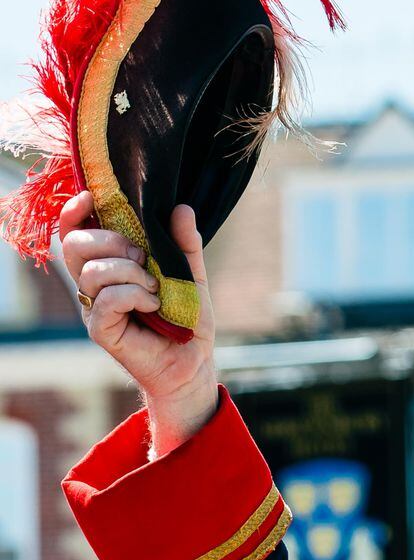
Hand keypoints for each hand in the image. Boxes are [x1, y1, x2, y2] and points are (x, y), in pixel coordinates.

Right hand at [59, 191, 218, 451]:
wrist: (194, 362)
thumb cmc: (187, 320)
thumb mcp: (191, 275)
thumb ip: (184, 244)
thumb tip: (182, 208)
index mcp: (108, 264)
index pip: (74, 233)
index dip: (74, 213)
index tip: (90, 197)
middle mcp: (94, 284)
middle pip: (74, 246)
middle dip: (108, 240)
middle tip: (143, 255)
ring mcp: (94, 307)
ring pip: (91, 272)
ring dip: (128, 271)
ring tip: (154, 286)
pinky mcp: (101, 330)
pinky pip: (106, 299)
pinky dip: (133, 294)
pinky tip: (153, 302)